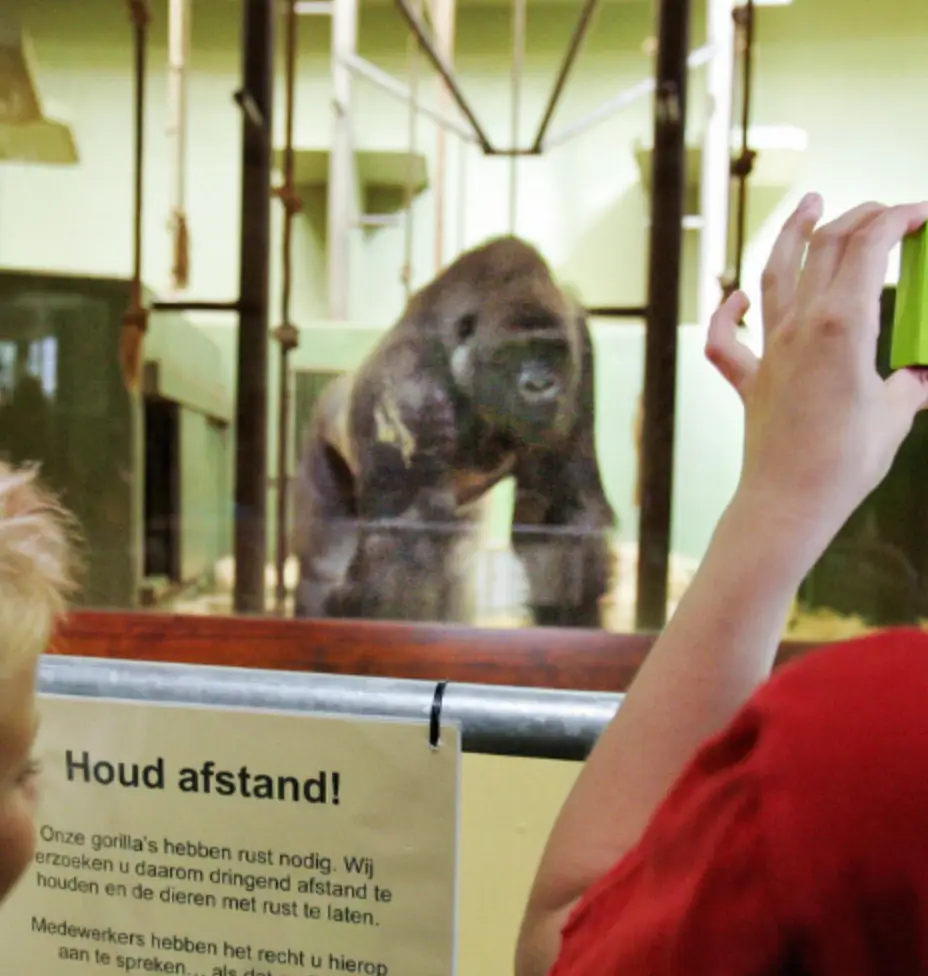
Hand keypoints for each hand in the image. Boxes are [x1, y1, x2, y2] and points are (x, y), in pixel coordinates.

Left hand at [706, 195, 927, 542]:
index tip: (920, 213)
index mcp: (842, 326)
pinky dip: (727, 314)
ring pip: (772, 276)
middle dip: (856, 217)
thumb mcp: (896, 415)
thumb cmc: (844, 463)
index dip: (896, 218)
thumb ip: (911, 385)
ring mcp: (768, 351)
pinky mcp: (749, 380)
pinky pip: (726, 341)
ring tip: (808, 205)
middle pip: (823, 249)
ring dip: (790, 235)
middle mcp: (798, 328)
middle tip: (881, 209)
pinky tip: (737, 298)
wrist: (788, 500)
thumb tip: (922, 376)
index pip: (868, 248)